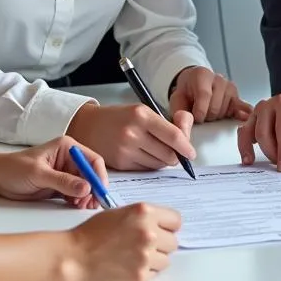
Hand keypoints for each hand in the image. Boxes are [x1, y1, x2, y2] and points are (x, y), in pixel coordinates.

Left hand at [0, 137, 106, 208]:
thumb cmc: (14, 169)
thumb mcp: (39, 174)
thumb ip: (63, 181)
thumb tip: (86, 187)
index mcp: (67, 147)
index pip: (92, 160)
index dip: (98, 176)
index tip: (99, 192)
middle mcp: (69, 159)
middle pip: (91, 174)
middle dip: (93, 189)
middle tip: (91, 204)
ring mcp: (65, 173)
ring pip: (85, 186)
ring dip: (86, 197)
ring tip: (81, 206)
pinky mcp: (60, 186)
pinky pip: (76, 194)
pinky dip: (78, 201)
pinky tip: (75, 206)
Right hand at [65, 202, 181, 280]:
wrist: (76, 255)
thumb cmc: (94, 231)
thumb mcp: (122, 212)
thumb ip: (145, 217)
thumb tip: (163, 226)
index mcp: (144, 212)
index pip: (176, 220)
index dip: (168, 226)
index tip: (163, 230)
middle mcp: (148, 232)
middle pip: (173, 242)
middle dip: (162, 243)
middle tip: (145, 245)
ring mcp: (145, 255)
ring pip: (166, 260)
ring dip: (155, 258)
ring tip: (136, 255)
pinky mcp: (140, 275)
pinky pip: (155, 273)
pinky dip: (146, 271)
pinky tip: (130, 264)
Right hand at [68, 101, 196, 170]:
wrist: (89, 126)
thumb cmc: (120, 118)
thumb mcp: (143, 111)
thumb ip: (167, 122)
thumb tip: (186, 134)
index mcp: (142, 115)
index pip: (173, 136)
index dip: (186, 147)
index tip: (191, 153)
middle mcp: (133, 133)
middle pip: (169, 154)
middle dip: (175, 156)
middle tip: (174, 151)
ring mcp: (126, 150)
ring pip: (158, 165)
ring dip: (162, 161)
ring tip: (154, 150)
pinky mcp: (121, 163)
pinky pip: (146, 169)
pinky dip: (149, 165)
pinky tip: (142, 155)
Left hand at [169, 66, 252, 122]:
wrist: (193, 86)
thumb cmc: (186, 93)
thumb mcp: (177, 100)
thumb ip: (179, 113)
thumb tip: (184, 127)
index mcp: (201, 75)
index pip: (205, 94)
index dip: (200, 110)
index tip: (197, 118)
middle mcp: (218, 78)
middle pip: (216, 106)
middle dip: (207, 116)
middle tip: (201, 116)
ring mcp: (230, 87)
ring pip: (227, 110)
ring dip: (218, 117)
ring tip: (210, 113)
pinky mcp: (238, 97)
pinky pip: (243, 107)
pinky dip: (242, 114)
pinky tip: (242, 118)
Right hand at [236, 93, 280, 171]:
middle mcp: (269, 104)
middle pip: (264, 132)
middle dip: (272, 152)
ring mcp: (259, 111)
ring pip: (251, 133)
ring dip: (258, 151)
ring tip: (263, 166)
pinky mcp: (252, 119)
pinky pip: (243, 133)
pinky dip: (244, 146)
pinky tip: (248, 158)